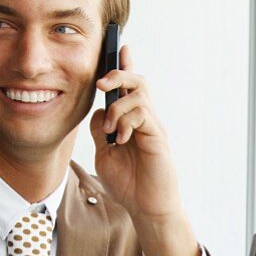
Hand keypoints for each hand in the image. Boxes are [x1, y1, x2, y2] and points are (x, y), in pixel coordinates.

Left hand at [89, 45, 180, 223]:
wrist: (146, 208)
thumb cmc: (129, 183)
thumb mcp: (104, 153)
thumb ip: (100, 130)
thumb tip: (97, 110)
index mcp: (132, 120)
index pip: (129, 86)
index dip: (124, 65)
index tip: (119, 46)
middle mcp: (145, 118)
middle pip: (137, 80)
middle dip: (118, 74)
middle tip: (101, 84)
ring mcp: (153, 126)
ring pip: (140, 92)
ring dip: (118, 106)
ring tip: (111, 129)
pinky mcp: (158, 136)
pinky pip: (143, 113)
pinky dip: (127, 121)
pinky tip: (121, 139)